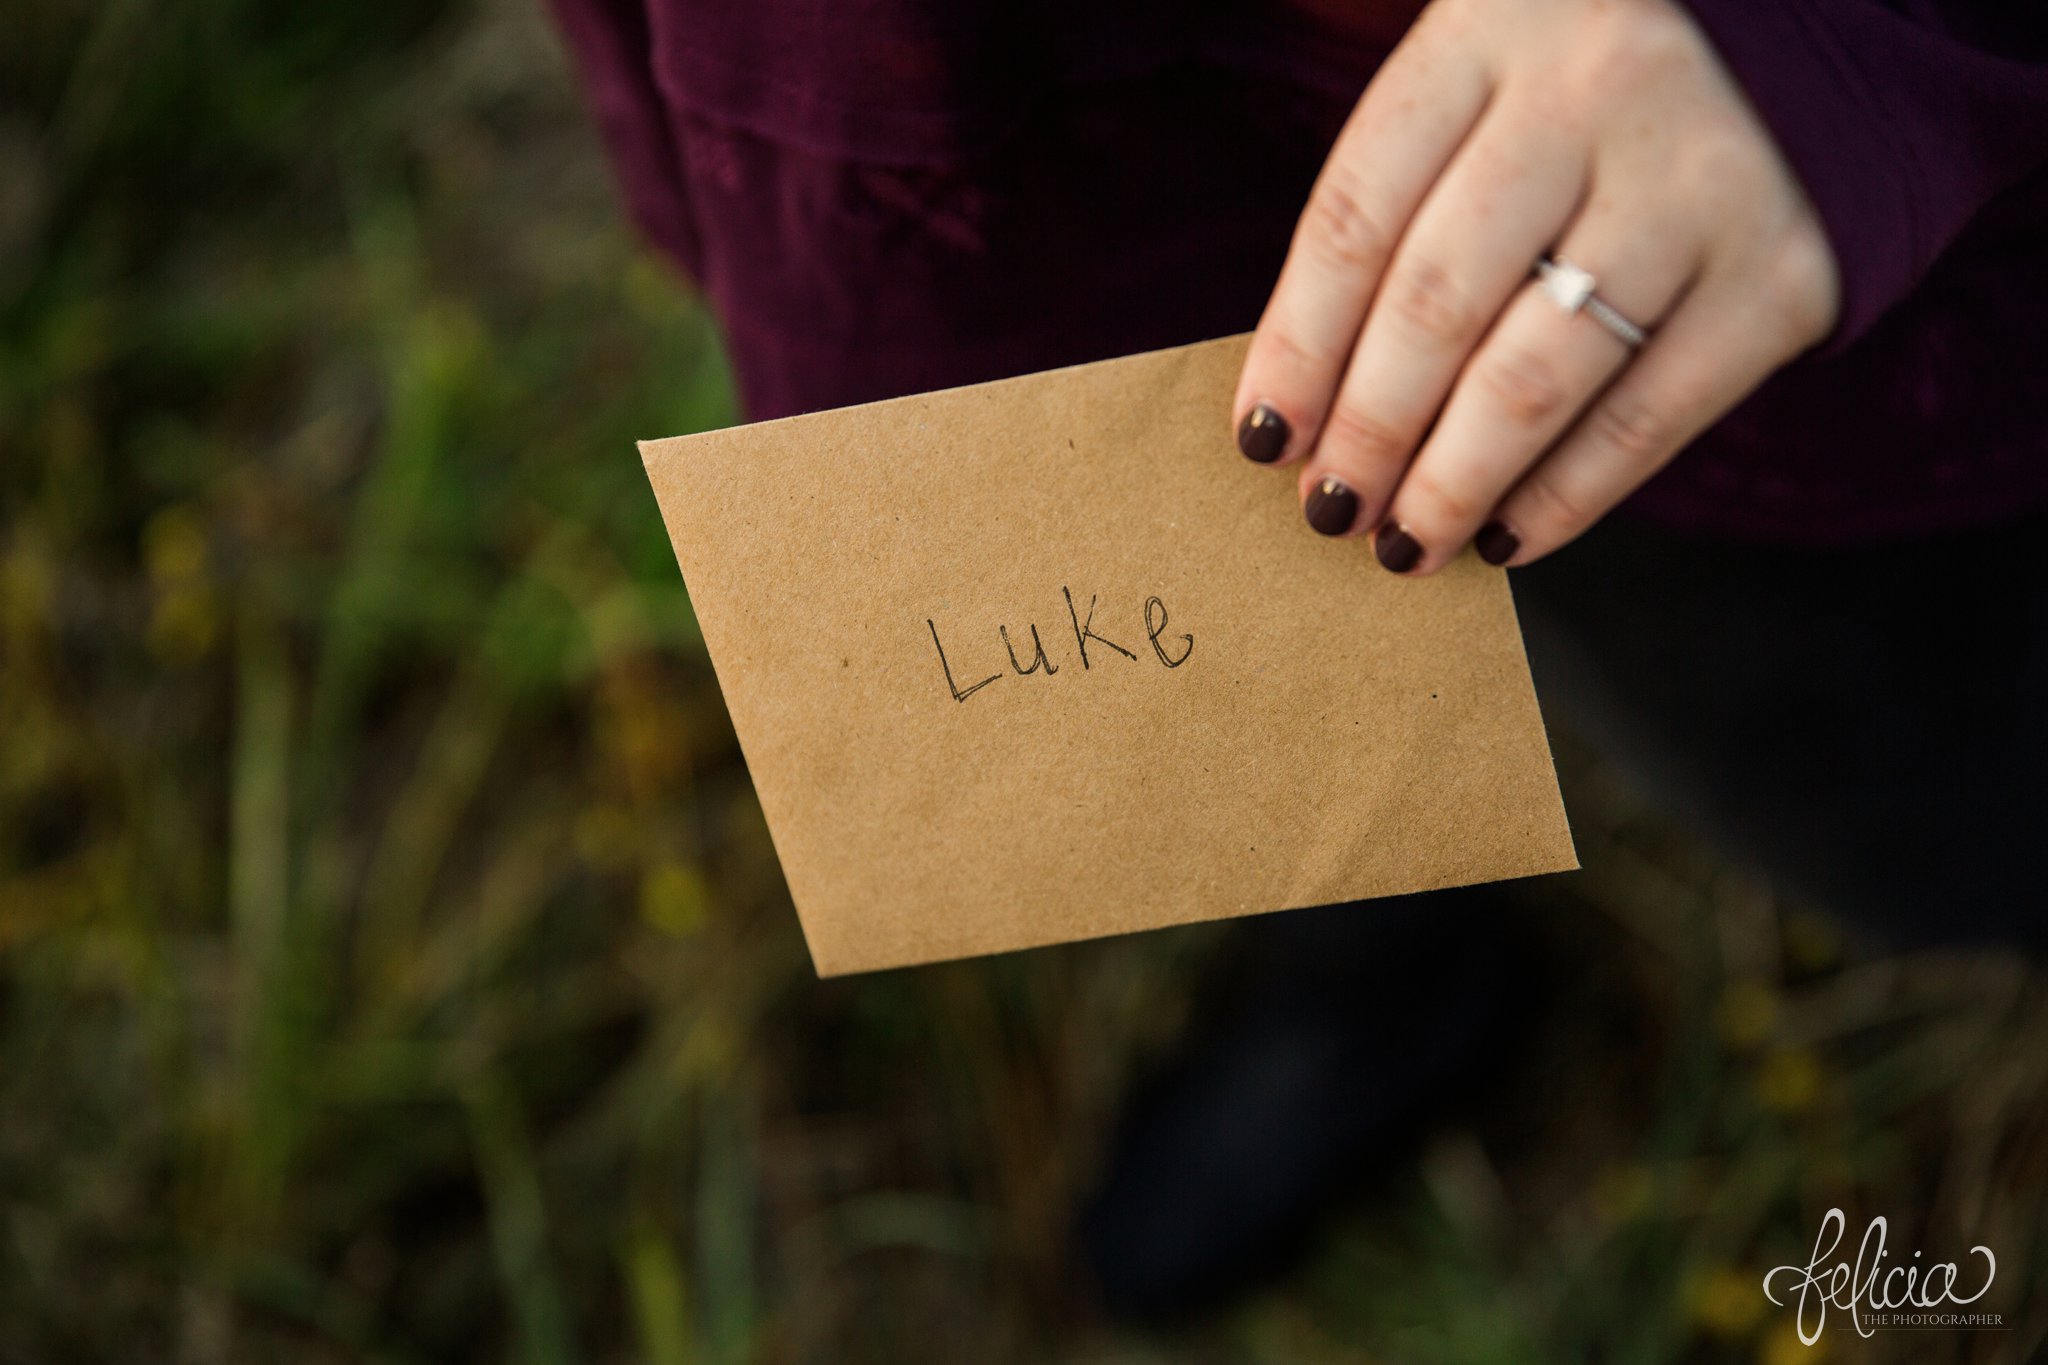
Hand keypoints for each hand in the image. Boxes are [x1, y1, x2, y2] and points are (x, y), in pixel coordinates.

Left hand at [1232, 0, 1839, 572]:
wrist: (1812, 41)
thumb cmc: (1588, 92)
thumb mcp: (1482, 85)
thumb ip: (1402, 207)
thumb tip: (1311, 410)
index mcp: (1492, 29)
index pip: (1358, 217)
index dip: (1297, 347)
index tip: (1263, 440)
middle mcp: (1599, 92)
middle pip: (1437, 303)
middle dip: (1367, 431)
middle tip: (1330, 509)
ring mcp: (1700, 183)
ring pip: (1535, 378)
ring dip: (1452, 484)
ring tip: (1404, 542)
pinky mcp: (1782, 275)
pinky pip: (1645, 420)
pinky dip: (1565, 498)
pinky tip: (1506, 538)